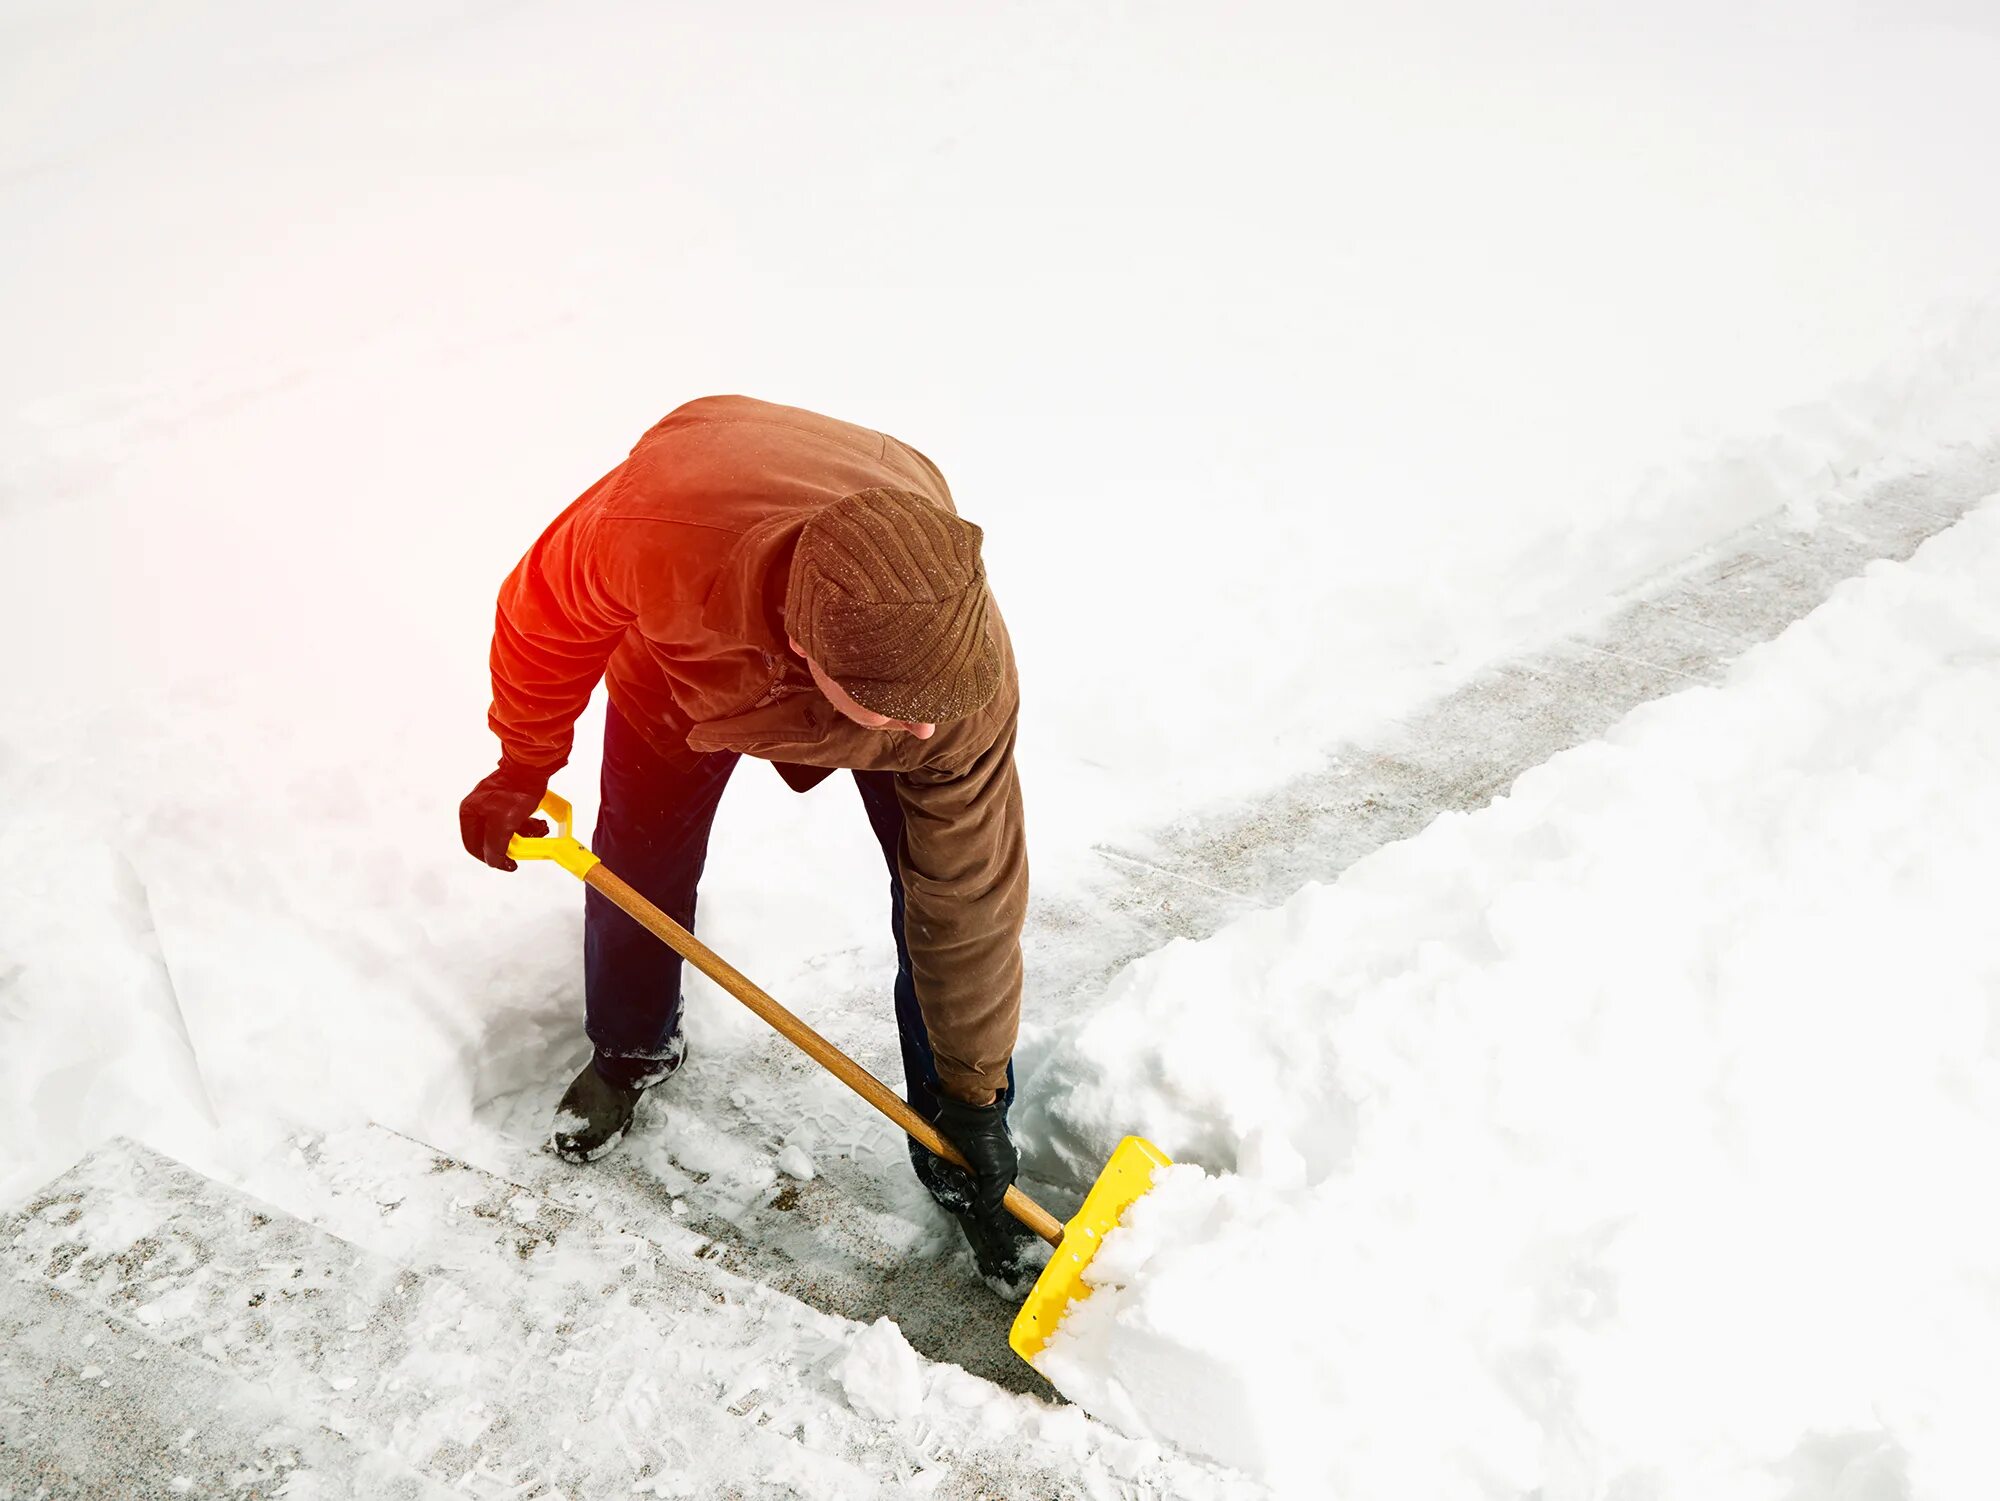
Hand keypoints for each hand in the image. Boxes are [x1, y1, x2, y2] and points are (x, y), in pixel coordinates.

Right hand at [458, 759, 551, 870]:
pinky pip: (516, 822)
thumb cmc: (515, 790)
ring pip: (507, 832)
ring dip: (524, 836)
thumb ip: (495, 846)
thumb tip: (494, 861)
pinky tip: (540, 825)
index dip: (490, 858)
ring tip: (539, 831)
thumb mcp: (503, 824)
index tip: (507, 864)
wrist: (533, 766)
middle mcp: (478, 809)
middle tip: (527, 847)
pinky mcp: (509, 802)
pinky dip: (528, 826)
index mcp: (469, 812)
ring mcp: (494, 805)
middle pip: (492, 839)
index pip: (473, 845)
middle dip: (512, 845)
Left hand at [933, 1095, 1031, 1284]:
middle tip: (965, 1179)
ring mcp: (962, 1166)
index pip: (991, 1207)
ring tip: (953, 1166)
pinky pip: (939, 1172)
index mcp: (997, 1179)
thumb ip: (992, 1200)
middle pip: (967, 1198)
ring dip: (949, 1177)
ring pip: (951, 1186)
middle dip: (963, 1191)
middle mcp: (980, 1174)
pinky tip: (943, 1158)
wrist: (967, 1114)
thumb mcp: (997, 1173)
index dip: (988, 1218)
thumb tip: (986, 1219)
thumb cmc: (988, 1142)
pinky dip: (939, 1167)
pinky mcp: (946, 1157)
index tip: (990, 1242)